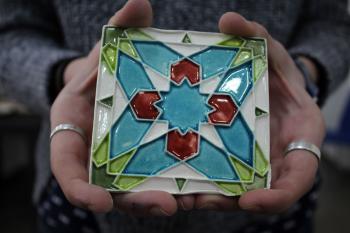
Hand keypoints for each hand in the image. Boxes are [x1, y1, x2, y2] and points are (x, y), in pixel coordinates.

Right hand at [50, 0, 194, 214]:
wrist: (114, 82)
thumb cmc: (103, 69)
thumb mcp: (107, 48)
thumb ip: (121, 29)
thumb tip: (139, 3)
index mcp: (74, 132)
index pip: (67, 167)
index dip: (78, 188)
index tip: (97, 201)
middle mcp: (96, 155)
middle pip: (109, 189)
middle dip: (135, 201)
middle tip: (165, 205)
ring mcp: (121, 162)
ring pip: (136, 190)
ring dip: (160, 200)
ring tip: (187, 201)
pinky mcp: (146, 162)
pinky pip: (158, 179)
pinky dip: (175, 187)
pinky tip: (199, 187)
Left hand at [193, 13, 324, 212]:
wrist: (265, 87)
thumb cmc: (276, 73)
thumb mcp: (271, 53)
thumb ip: (256, 36)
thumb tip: (229, 20)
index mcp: (299, 139)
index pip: (297, 178)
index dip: (278, 195)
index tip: (251, 201)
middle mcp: (278, 159)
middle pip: (259, 194)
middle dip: (232, 201)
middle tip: (203, 201)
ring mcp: (254, 164)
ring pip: (234, 192)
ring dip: (210, 198)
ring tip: (183, 196)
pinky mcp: (231, 161)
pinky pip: (218, 178)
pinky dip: (201, 183)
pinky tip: (178, 181)